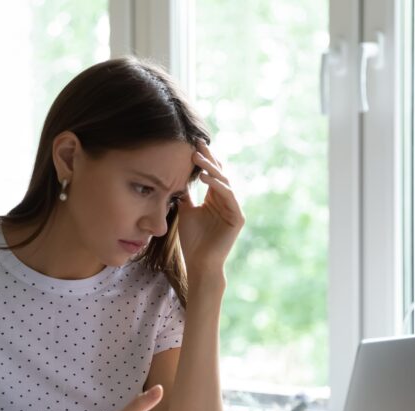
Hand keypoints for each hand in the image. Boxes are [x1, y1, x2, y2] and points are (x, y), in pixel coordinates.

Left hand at [177, 139, 244, 275]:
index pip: (210, 174)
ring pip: (224, 182)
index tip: (192, 144)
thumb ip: (185, 195)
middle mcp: (226, 201)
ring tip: (197, 159)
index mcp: (215, 198)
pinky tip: (204, 177)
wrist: (199, 262)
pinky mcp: (238, 217)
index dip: (204, 159)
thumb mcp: (185, 211)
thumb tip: (176, 178)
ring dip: (211, 169)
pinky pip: (229, 196)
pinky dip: (217, 185)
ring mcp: (233, 208)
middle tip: (197, 144)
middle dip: (208, 158)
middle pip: (219, 174)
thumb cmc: (192, 240)